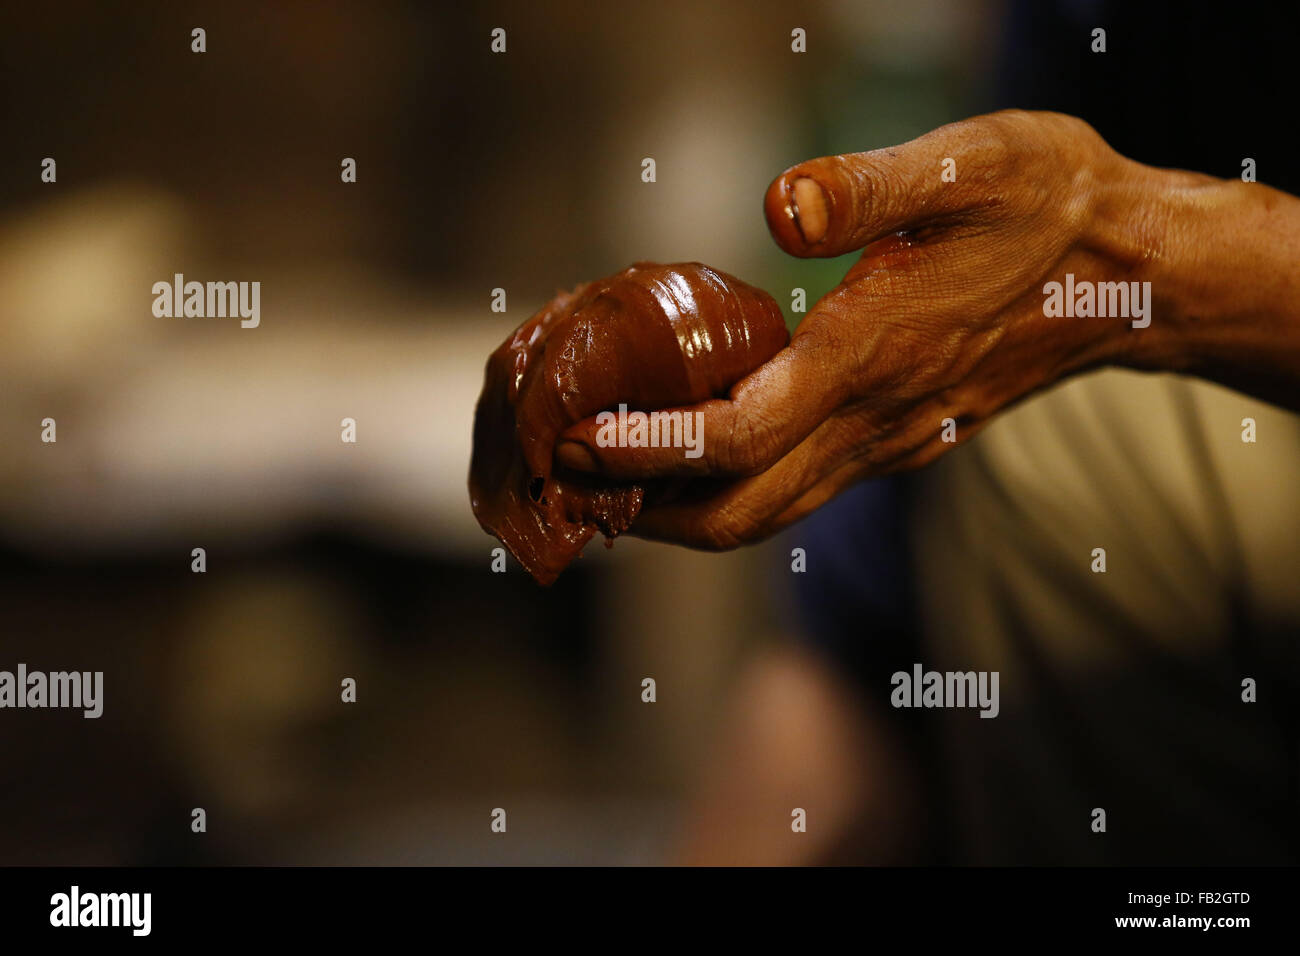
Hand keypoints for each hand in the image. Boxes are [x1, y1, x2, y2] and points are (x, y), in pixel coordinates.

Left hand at [556, 109, 1299, 548]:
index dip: (651, 448)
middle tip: (567, 479)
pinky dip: (729, 489)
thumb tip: (778, 208)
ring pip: (769, 513)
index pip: (740, 435)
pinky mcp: (897, 438)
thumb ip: (868, 189)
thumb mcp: (968, 166)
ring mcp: (887, 441)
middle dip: (646, 506)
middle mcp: (874, 420)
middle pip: (740, 511)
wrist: (1127, 272)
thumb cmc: (1047, 206)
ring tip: (609, 480)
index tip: (577, 440)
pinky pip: (798, 490)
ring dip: (682, 511)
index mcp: (873, 357)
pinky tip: (694, 450)